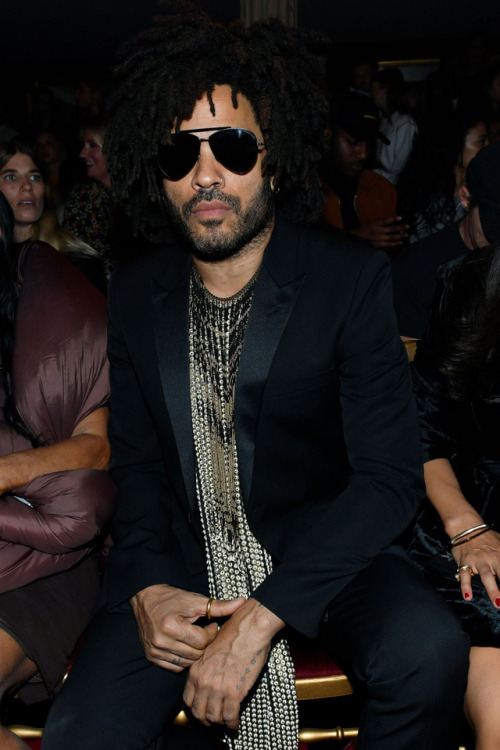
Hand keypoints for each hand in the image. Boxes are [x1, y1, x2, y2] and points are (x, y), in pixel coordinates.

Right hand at [131, 584, 244, 671]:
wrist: (147, 598)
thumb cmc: (173, 598)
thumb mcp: (196, 600)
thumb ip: (219, 606)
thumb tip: (242, 603)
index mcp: (171, 626)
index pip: (202, 641)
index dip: (211, 632)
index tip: (210, 624)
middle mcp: (161, 641)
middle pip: (195, 654)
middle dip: (204, 644)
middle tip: (204, 632)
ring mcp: (154, 651)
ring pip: (187, 663)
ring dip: (195, 653)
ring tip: (195, 638)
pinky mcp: (151, 656)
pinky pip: (175, 667)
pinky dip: (183, 659)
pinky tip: (185, 645)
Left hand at [183, 597, 283, 728]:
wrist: (249, 629)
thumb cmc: (234, 635)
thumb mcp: (210, 650)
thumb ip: (206, 667)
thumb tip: (210, 679)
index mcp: (196, 670)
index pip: (187, 699)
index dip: (195, 708)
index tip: (202, 711)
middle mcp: (203, 681)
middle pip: (198, 712)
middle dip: (206, 720)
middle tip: (213, 722)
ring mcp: (217, 688)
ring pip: (213, 717)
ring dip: (220, 723)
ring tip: (225, 722)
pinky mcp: (234, 692)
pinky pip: (230, 716)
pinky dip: (232, 723)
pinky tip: (235, 723)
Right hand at [352, 216, 408, 247]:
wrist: (355, 237)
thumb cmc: (365, 228)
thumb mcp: (371, 221)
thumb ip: (380, 221)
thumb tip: (392, 220)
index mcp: (374, 224)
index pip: (385, 221)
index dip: (393, 219)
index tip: (401, 218)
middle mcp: (375, 231)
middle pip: (390, 229)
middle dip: (400, 228)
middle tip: (407, 226)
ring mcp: (376, 239)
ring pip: (390, 238)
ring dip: (399, 236)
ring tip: (406, 234)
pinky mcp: (376, 245)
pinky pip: (387, 245)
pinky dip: (394, 243)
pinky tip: (400, 242)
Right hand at [452, 529, 499, 607]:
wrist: (466, 527)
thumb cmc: (487, 538)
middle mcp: (492, 559)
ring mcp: (478, 561)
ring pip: (486, 576)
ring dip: (493, 590)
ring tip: (498, 603)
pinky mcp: (465, 562)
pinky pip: (465, 575)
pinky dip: (465, 586)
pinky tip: (468, 596)